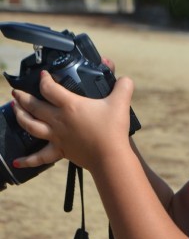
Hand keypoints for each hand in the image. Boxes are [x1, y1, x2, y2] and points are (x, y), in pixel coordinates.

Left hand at [12, 70, 133, 171]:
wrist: (111, 157)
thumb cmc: (113, 130)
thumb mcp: (121, 103)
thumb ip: (123, 86)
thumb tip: (125, 79)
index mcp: (70, 105)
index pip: (49, 88)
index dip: (44, 79)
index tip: (44, 75)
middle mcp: (59, 120)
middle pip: (33, 105)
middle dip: (23, 96)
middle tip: (17, 91)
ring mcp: (57, 136)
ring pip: (30, 125)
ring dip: (20, 116)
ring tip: (14, 109)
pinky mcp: (60, 151)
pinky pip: (39, 157)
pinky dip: (27, 160)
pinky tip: (16, 162)